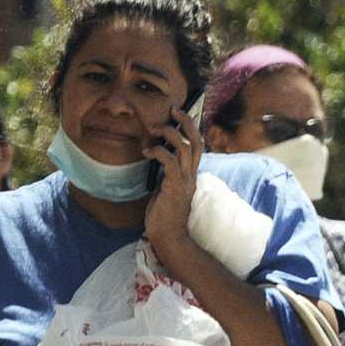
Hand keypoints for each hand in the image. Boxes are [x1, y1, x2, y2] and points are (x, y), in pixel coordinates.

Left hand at [143, 104, 201, 259]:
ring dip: (169, 133)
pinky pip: (169, 161)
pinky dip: (158, 151)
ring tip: (154, 130)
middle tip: (173, 109)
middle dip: (186, 121)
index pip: (197, 145)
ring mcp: (185, 180)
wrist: (169, 236)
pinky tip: (147, 152)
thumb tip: (158, 158)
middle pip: (196, 140)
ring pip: (184, 147)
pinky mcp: (175, 186)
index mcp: (191, 174)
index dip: (190, 128)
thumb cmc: (164, 215)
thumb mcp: (166, 188)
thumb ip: (167, 173)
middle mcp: (192, 175)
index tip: (178, 115)